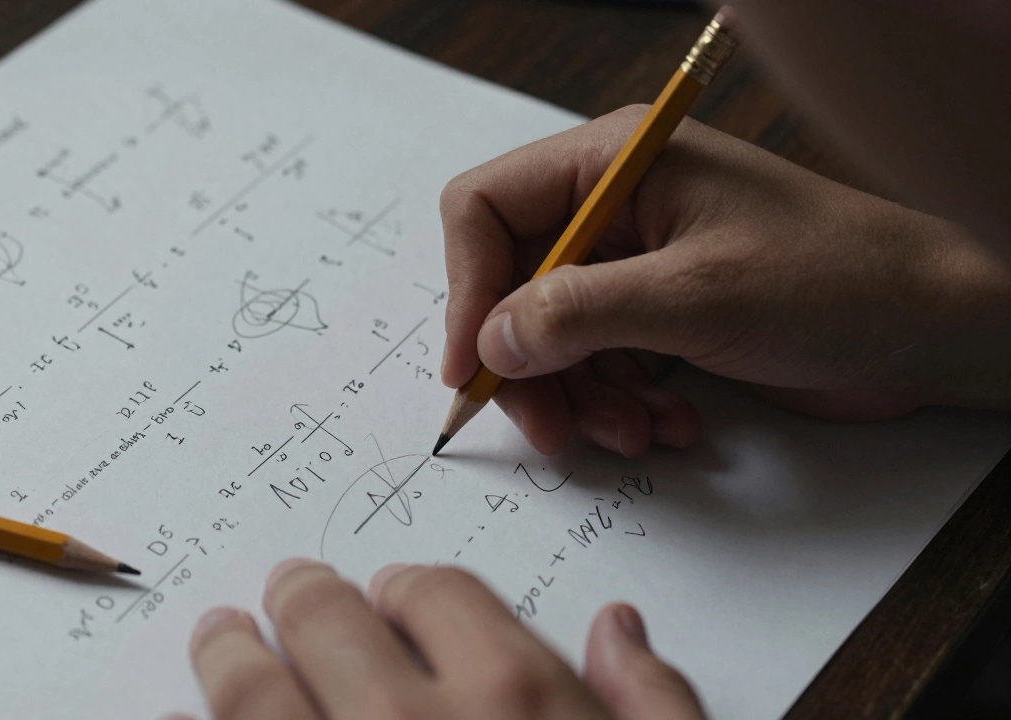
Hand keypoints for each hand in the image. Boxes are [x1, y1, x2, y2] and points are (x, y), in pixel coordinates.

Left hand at [173, 559, 703, 719]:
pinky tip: (181, 719)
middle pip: (327, 616)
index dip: (409, 590)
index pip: (433, 592)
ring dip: (229, 654)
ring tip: (220, 637)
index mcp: (514, 694)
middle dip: (305, 597)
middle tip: (289, 592)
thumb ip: (654, 701)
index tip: (397, 596)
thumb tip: (621, 629)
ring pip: (250, 688)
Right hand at [440, 105, 1010, 456]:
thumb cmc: (834, 281)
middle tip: (553, 429)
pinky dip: (622, 403)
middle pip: (513, 286)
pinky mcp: (663, 314)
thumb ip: (578, 314)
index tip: (472, 368)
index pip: (487, 208)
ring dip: (582, 397)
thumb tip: (488, 344)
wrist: (932, 327)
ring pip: (553, 338)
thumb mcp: (695, 296)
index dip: (466, 288)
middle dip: (530, 366)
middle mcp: (615, 208)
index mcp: (614, 163)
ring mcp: (639, 264)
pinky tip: (669, 423)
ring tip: (637, 431)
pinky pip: (602, 364)